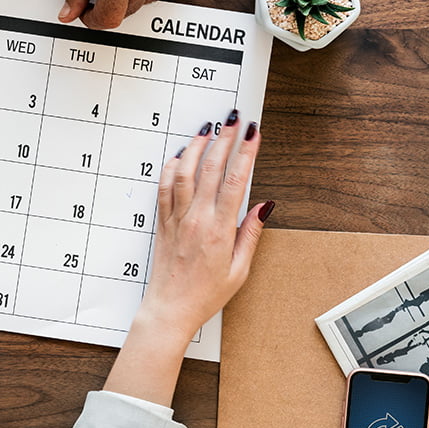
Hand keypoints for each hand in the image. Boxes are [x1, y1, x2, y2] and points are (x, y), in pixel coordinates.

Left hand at [102, 112, 271, 404]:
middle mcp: (195, 219)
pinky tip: (179, 155)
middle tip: (234, 118)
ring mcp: (176, 219)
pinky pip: (165, 188)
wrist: (169, 309)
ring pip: (183, 172)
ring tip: (207, 128)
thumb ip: (251, 234)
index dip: (245, 153)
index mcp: (218, 231)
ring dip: (195, 147)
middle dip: (224, 139)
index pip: (234, 181)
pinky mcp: (163, 222)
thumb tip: (265, 205)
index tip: (253, 133)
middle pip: (209, 169)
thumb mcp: (239, 270)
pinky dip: (171, 167)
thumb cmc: (206, 295)